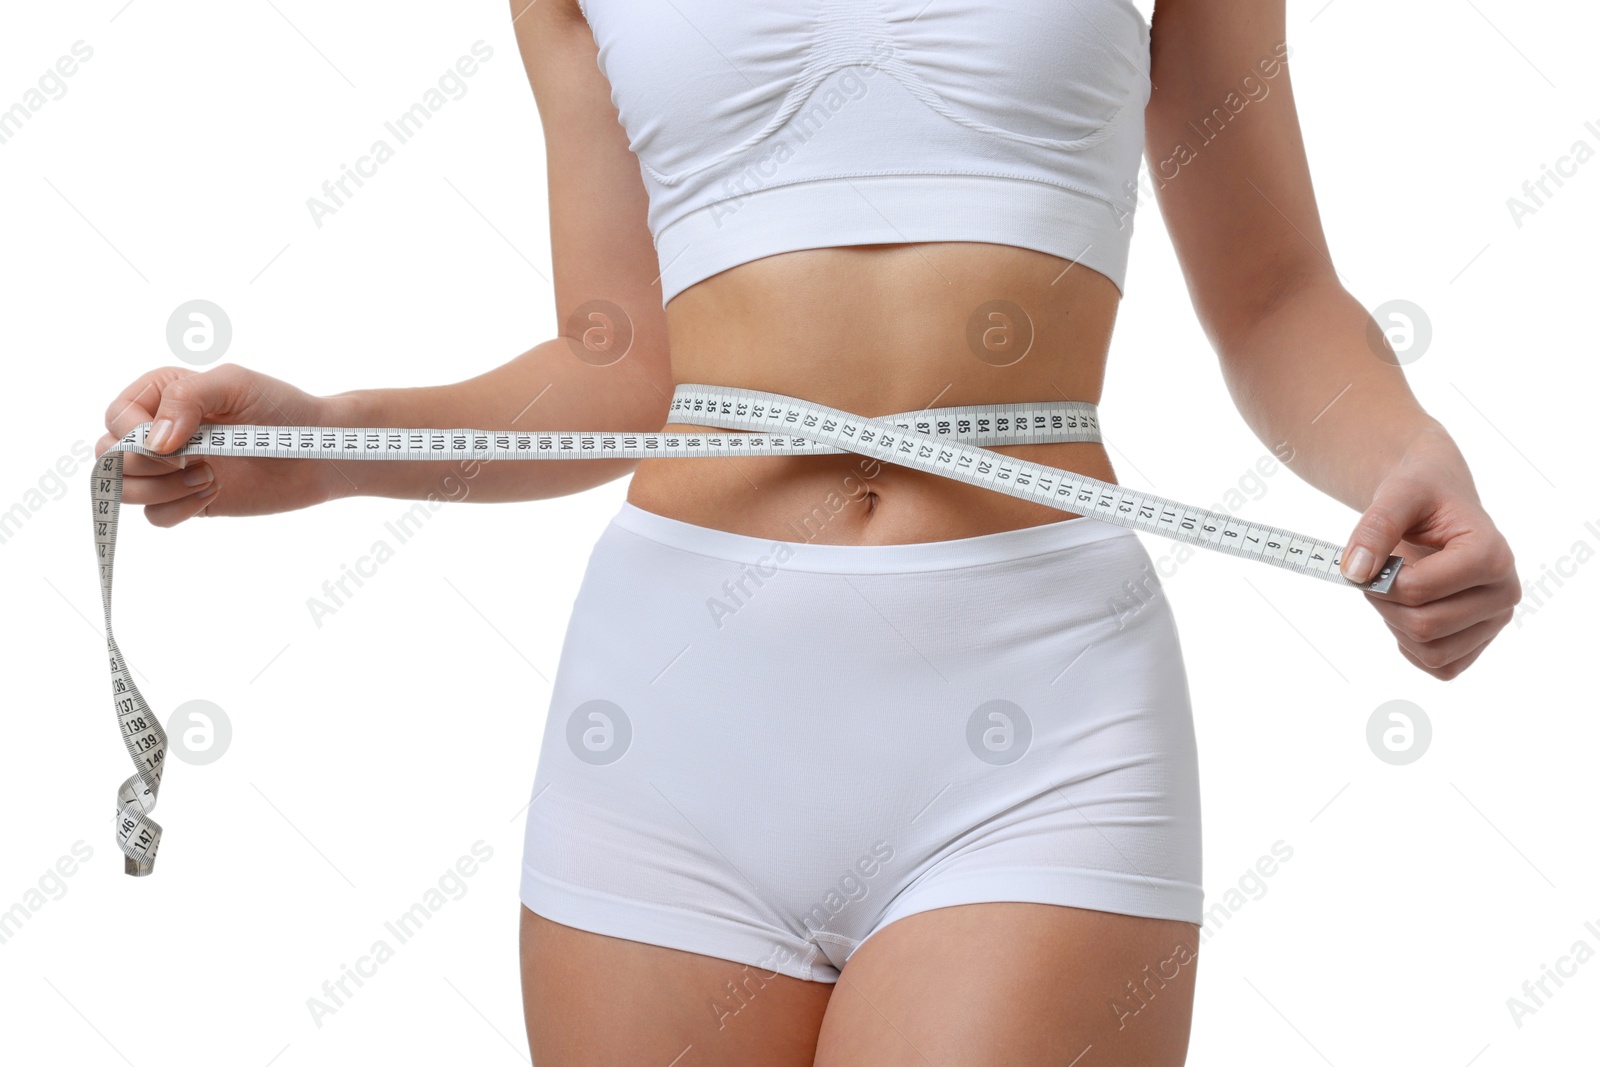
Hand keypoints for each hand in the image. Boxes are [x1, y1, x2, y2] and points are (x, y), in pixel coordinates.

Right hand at [96, 363, 351, 526]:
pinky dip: (178, 509)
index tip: (179, 447)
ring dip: (160, 490)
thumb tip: (153, 441)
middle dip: (143, 467)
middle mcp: (158, 431)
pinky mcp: (186, 499)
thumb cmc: (281, 409)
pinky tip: (214, 491)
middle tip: (191, 462)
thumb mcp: (235, 384)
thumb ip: (188, 397)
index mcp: (162, 394)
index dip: (134, 436)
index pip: (115, 417)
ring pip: (124, 490)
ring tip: (207, 476)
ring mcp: (170, 468)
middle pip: (108, 456)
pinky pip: (155, 517)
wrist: (317, 452)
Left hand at [1339, 426, 1520, 678]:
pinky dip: (1411, 645)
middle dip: (1385, 603)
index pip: (1418, 590)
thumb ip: (1374, 528)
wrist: (1439, 501)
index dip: (1380, 580)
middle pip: (1424, 626)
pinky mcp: (1479, 642)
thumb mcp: (1397, 494)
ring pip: (1430, 652)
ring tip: (1398, 590)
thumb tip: (1354, 573)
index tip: (1375, 558)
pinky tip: (1409, 610)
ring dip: (1396, 625)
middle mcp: (1504, 593)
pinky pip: (1438, 666)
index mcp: (1492, 555)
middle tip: (1380, 575)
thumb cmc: (1422, 494)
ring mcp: (1495, 622)